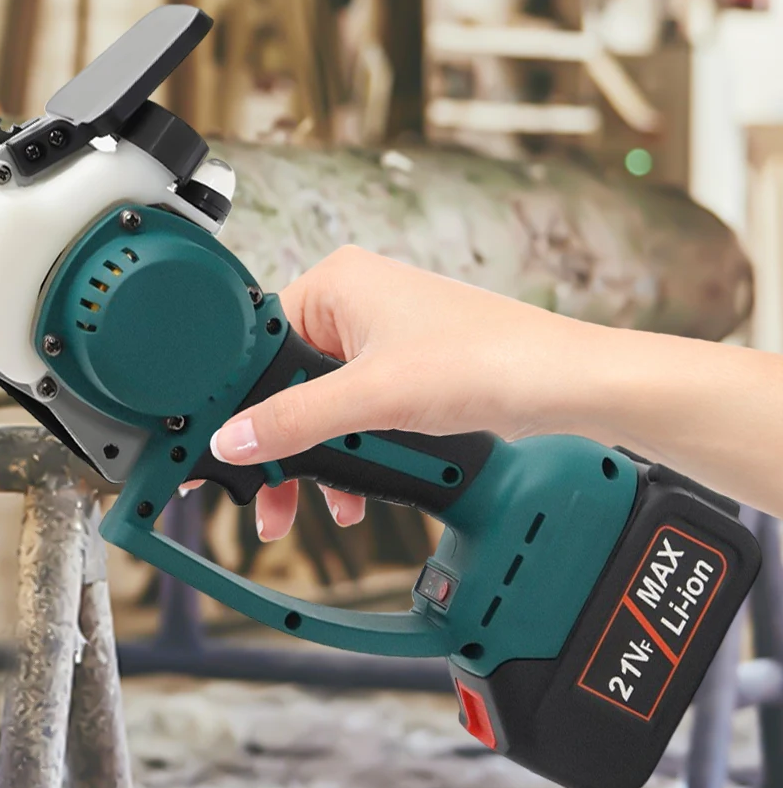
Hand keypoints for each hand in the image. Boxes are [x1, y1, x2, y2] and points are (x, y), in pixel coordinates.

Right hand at [206, 245, 561, 541]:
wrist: (567, 385)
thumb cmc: (486, 360)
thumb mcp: (373, 397)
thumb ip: (294, 420)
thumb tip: (231, 440)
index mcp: (335, 281)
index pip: (258, 341)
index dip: (238, 399)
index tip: (222, 444)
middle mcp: (353, 300)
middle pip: (286, 379)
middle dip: (281, 443)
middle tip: (265, 494)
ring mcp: (381, 334)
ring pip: (320, 402)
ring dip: (316, 457)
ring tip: (310, 506)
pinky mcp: (405, 366)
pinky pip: (353, 411)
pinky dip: (349, 451)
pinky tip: (351, 493)